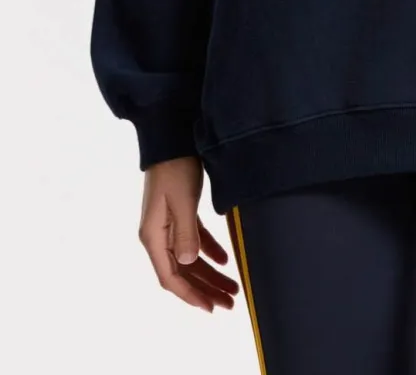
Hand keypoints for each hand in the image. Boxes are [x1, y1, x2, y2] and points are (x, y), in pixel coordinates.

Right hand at [138, 155, 239, 311]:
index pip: (170, 277)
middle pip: (182, 272)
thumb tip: (187, 263)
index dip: (190, 295)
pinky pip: (194, 241)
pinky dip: (209, 251)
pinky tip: (225, 260)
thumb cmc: (175, 168)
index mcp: (154, 237)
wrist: (172, 137)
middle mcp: (159, 235)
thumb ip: (185, 233)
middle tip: (230, 303)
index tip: (211, 308)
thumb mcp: (182, 201)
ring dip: (210, 274)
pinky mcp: (180, 213)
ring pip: (190, 259)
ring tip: (233, 287)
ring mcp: (168, 225)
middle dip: (206, 289)